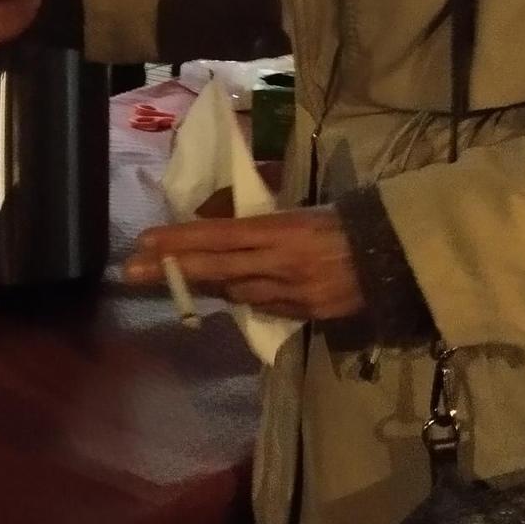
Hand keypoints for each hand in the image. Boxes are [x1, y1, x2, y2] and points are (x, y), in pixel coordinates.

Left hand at [122, 208, 363, 320]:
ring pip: (234, 292)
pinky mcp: (304, 312)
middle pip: (214, 269)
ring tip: (174, 276)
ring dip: (206, 285)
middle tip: (130, 270)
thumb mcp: (299, 210)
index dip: (181, 240)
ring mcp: (290, 292)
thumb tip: (221, 220)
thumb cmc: (344, 221)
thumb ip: (261, 221)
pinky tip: (230, 290)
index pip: (218, 235)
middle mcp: (278, 262)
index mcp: (278, 230)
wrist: (394, 257)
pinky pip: (261, 305)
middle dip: (170, 270)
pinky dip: (244, 296)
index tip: (146, 240)